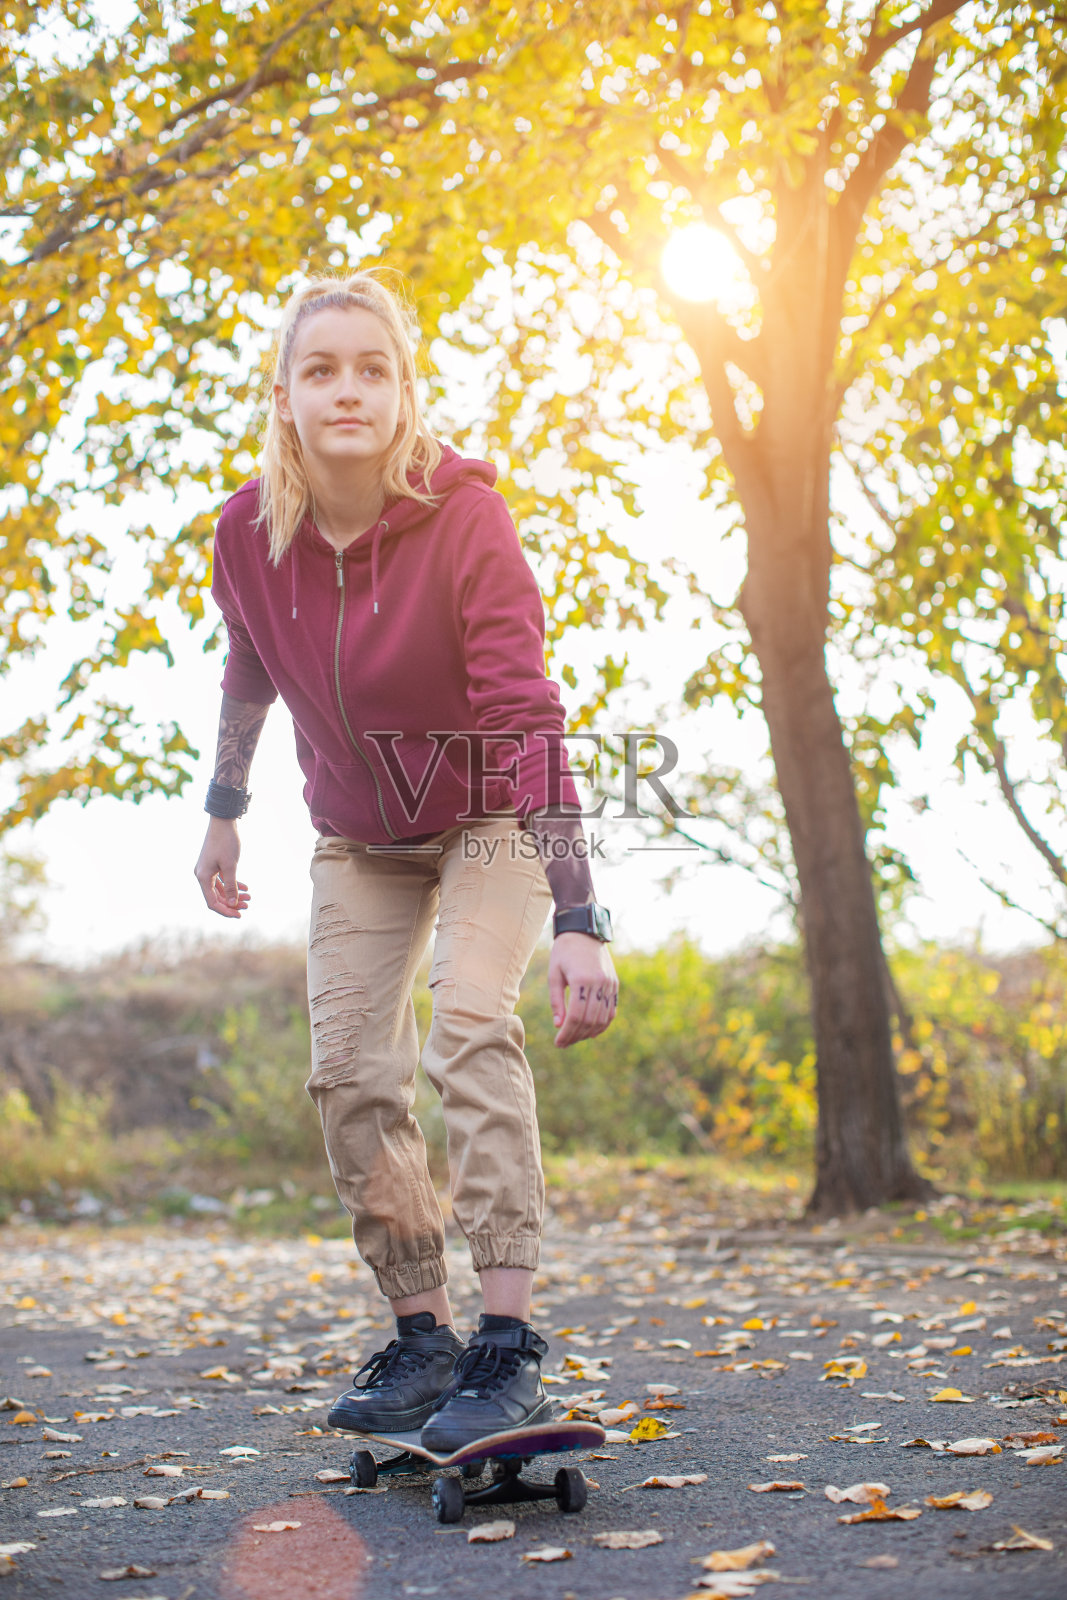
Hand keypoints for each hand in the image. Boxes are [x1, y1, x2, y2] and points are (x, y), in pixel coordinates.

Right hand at [194, 818, 250, 918]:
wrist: (223, 821)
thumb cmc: (226, 842)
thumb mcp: (230, 866)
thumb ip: (231, 886)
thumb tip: (233, 904)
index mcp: (203, 877)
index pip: (212, 902)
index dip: (226, 911)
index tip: (240, 915)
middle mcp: (202, 875)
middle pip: (216, 897)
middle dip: (232, 903)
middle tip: (248, 906)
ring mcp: (207, 870)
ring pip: (220, 889)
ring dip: (234, 894)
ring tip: (249, 898)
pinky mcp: (212, 865)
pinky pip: (221, 880)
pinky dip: (232, 885)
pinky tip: (245, 887)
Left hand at [548, 932, 618, 1047]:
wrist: (584, 932)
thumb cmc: (564, 952)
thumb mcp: (554, 975)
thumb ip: (557, 1001)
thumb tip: (558, 1025)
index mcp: (582, 980)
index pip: (576, 1016)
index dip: (567, 1033)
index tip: (558, 1043)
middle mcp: (599, 983)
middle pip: (590, 1020)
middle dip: (576, 1035)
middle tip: (564, 1043)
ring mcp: (609, 984)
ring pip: (602, 1018)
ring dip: (589, 1032)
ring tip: (575, 1038)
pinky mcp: (614, 984)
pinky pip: (611, 1010)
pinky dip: (602, 1024)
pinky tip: (591, 1031)